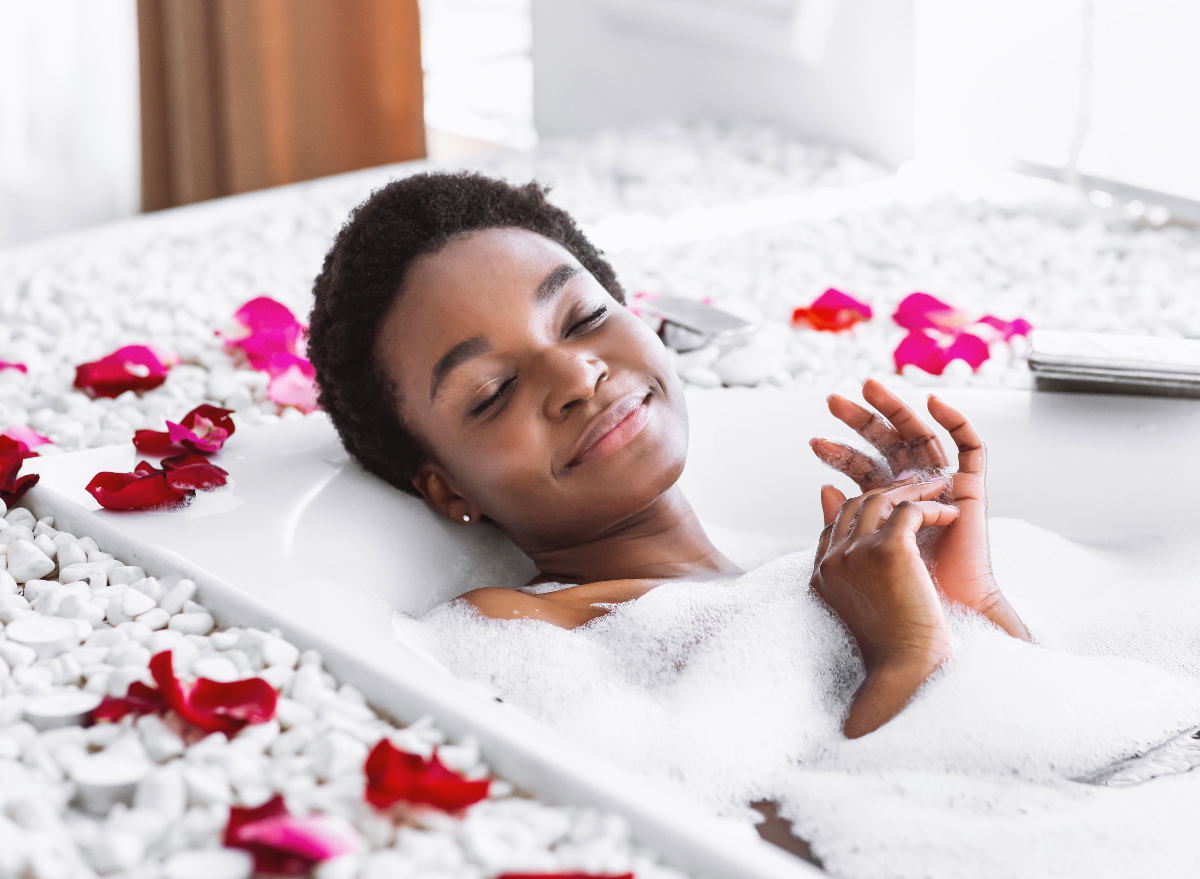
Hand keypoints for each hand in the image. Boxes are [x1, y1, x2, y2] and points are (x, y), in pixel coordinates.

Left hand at [810, 379, 1028, 640]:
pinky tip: (934, 402)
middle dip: (860, 420)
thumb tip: (821, 487)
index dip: (839, 452)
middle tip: (831, 401)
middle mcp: (916, 489)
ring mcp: (944, 485)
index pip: (862, 466)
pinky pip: (971, 447)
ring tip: (869, 386)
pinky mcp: (972, 488)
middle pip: (888, 443)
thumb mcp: (863, 546)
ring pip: (920, 435)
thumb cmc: (902, 591)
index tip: (813, 443)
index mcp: (889, 503)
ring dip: (896, 409)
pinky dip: (956, 421)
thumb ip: (845, 516)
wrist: (944, 614)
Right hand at [811, 480, 956, 736]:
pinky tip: (953, 515)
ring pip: (881, 499)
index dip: (864, 510)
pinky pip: (910, 509)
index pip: (835, 524)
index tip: (896, 506)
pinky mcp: (887, 548)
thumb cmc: (896, 649)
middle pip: (854, 505)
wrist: (908, 670)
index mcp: (823, 574)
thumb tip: (872, 552)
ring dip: (914, 490)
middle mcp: (833, 559)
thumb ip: (861, 572)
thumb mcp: (870, 606)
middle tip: (922, 487)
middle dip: (889, 491)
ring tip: (942, 489)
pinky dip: (934, 506)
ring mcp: (856, 551)